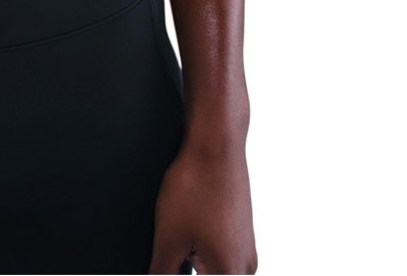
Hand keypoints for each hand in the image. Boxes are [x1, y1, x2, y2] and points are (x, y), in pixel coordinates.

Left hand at [148, 134, 256, 273]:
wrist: (216, 143)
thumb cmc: (196, 185)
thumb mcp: (167, 239)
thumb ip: (161, 274)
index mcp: (229, 274)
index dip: (176, 271)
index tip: (170, 259)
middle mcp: (245, 267)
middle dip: (184, 268)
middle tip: (173, 247)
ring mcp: (246, 249)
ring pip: (215, 271)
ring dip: (194, 263)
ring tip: (179, 238)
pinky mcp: (241, 234)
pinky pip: (221, 256)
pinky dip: (202, 252)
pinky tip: (188, 232)